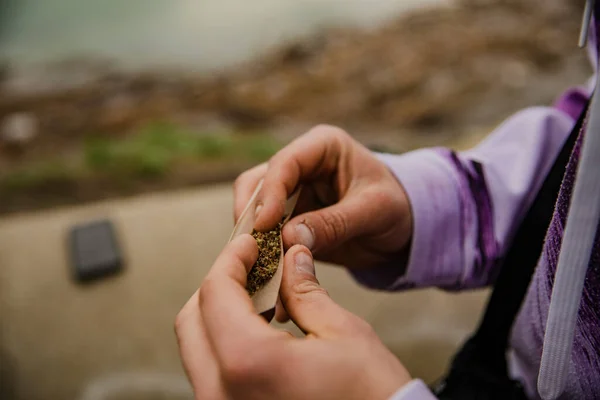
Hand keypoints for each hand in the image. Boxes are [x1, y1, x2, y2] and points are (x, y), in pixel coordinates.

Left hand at [175, 234, 410, 399]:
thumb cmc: (373, 398)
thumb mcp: (344, 334)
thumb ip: (305, 291)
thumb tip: (291, 258)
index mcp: (249, 362)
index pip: (215, 293)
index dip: (231, 259)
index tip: (249, 244)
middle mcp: (221, 394)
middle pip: (192, 321)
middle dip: (219, 285)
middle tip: (251, 265)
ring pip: (197, 348)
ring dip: (220, 314)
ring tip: (258, 295)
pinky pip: (212, 373)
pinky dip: (226, 343)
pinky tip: (258, 329)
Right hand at [233, 125, 411, 270]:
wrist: (404, 226)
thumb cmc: (396, 206)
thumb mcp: (374, 212)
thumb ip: (335, 223)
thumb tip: (289, 239)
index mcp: (323, 146)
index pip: (285, 163)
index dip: (270, 193)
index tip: (264, 225)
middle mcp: (300, 165)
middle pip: (256, 184)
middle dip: (252, 218)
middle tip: (253, 250)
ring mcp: (290, 192)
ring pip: (253, 211)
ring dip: (253, 240)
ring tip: (259, 268)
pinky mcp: (287, 219)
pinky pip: (265, 236)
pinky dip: (263, 255)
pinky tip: (267, 278)